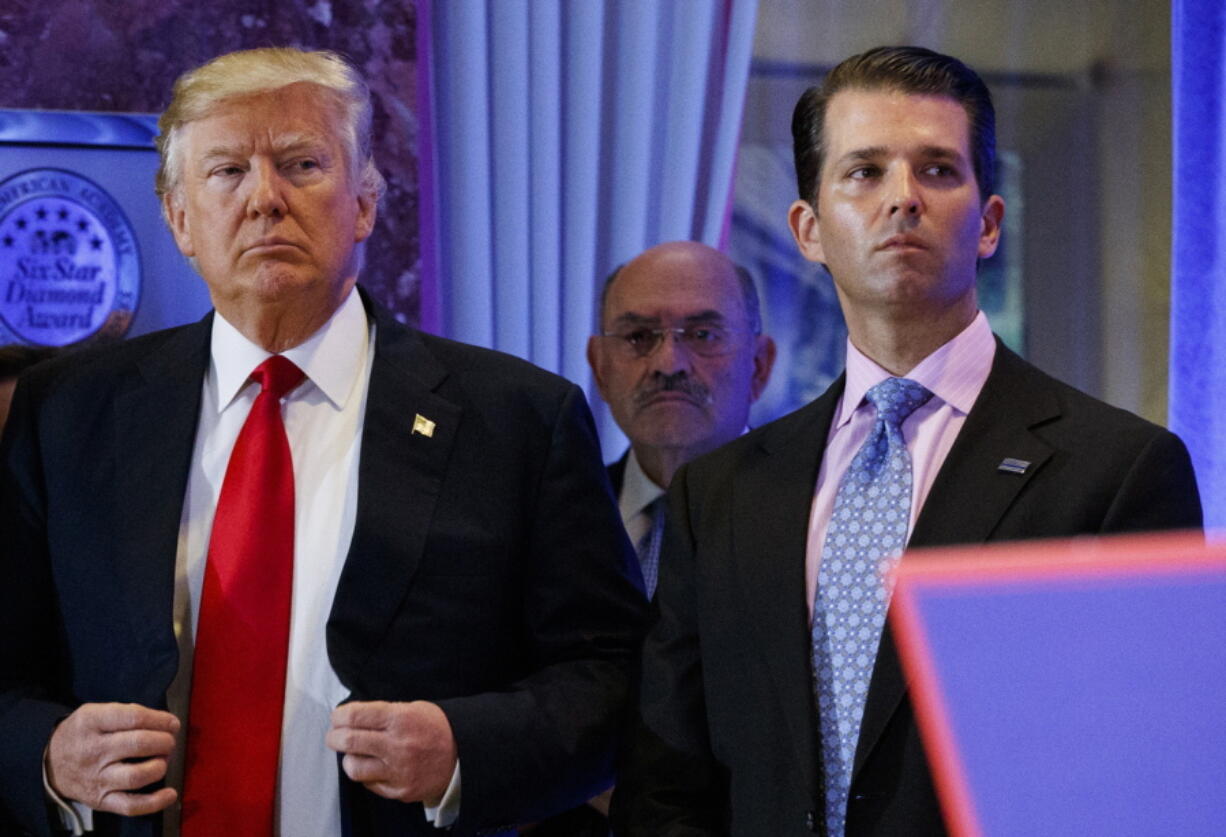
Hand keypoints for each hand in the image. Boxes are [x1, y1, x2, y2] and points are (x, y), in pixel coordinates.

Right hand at [45, 703, 178, 815]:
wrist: (50, 764)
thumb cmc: (83, 735)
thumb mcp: (95, 712)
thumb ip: (127, 713)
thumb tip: (165, 723)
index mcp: (91, 723)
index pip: (134, 717)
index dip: (160, 720)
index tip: (173, 723)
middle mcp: (93, 751)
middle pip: (139, 744)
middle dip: (164, 741)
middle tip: (169, 741)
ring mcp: (97, 778)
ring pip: (137, 775)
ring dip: (160, 766)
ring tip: (163, 760)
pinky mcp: (101, 800)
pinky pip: (130, 806)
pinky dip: (155, 802)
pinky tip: (169, 793)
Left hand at [326, 700, 457, 804]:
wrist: (464, 754)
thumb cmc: (436, 727)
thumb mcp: (413, 708)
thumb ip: (382, 713)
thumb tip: (350, 718)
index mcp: (400, 719)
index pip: (355, 716)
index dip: (339, 716)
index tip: (337, 717)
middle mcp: (398, 745)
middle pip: (348, 741)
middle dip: (334, 737)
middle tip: (335, 736)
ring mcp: (399, 771)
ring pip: (354, 768)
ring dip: (349, 760)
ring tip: (354, 754)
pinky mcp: (401, 790)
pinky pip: (369, 784)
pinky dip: (366, 775)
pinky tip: (373, 767)